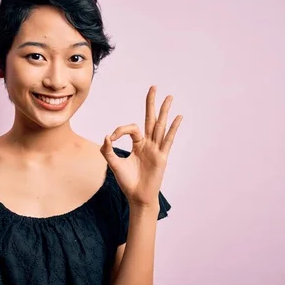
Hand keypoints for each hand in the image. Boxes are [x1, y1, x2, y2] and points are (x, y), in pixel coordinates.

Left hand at [100, 86, 181, 207]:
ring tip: (169, 97)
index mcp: (138, 144)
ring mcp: (156, 149)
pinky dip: (173, 128)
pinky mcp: (162, 157)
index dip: (120, 130)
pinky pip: (168, 140)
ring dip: (164, 111)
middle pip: (150, 119)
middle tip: (153, 87)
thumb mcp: (114, 164)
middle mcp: (148, 144)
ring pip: (160, 126)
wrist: (137, 197)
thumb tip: (106, 136)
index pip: (132, 128)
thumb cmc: (127, 182)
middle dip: (151, 103)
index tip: (111, 138)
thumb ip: (108, 151)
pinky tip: (178, 117)